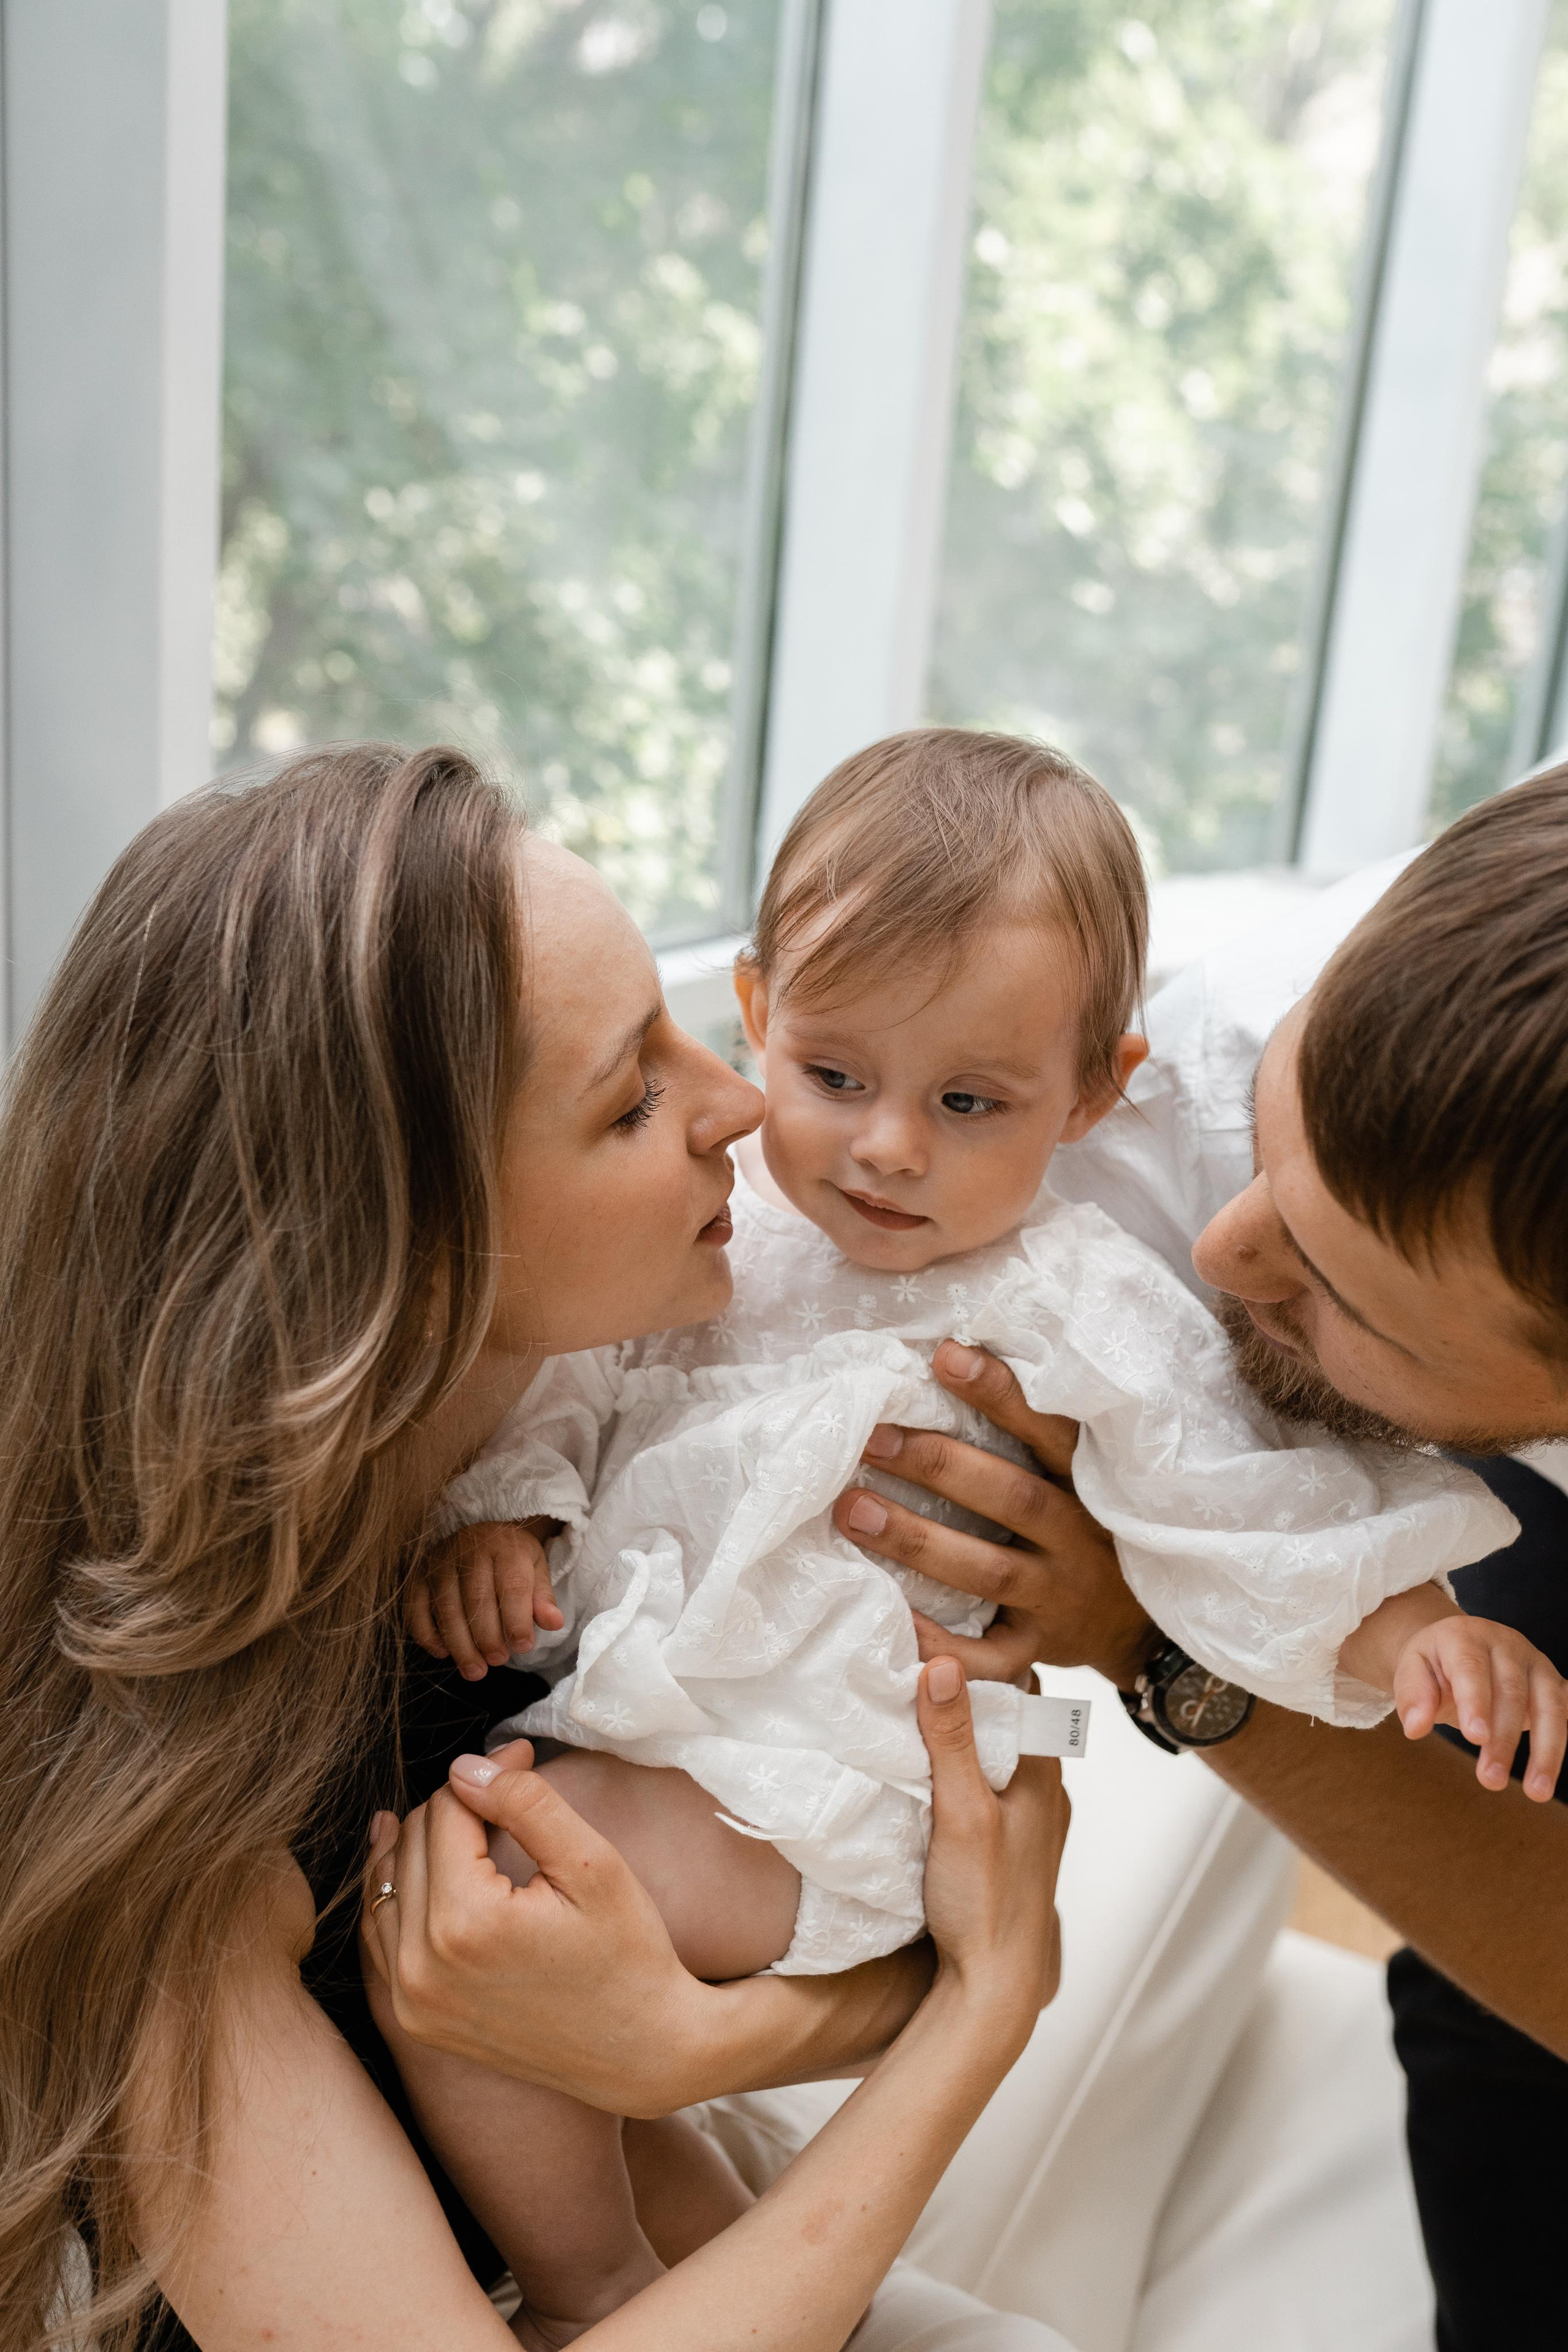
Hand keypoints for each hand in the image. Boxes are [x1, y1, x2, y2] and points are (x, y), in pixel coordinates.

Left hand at [362, 1738, 710, 2114]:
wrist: (640, 2052)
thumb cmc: (628, 1953)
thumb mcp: (592, 1864)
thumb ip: (525, 1803)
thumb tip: (465, 1767)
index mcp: (466, 1922)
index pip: (447, 1809)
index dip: (487, 1772)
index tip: (522, 1757)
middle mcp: (422, 1967)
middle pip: (411, 1841)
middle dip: (455, 1804)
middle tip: (506, 1787)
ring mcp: (412, 2000)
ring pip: (385, 1884)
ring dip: (418, 1844)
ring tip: (459, 1815)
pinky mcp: (413, 2020)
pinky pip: (381, 1934)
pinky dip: (397, 1893)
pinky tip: (416, 1864)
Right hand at [404, 1517, 562, 1678]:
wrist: (478, 1533)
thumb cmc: (510, 1557)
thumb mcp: (535, 1568)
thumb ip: (542, 1597)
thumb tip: (554, 1624)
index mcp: (506, 1547)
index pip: (513, 1586)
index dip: (518, 1620)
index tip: (524, 1647)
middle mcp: (469, 1550)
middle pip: (477, 1599)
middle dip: (487, 1637)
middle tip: (498, 1661)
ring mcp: (439, 1563)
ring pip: (446, 1608)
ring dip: (460, 1644)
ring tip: (475, 1670)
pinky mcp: (417, 1576)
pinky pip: (416, 1609)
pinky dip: (427, 1635)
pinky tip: (443, 1653)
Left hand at [833, 1340, 1154, 1687]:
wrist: (1137, 1626)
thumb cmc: (1085, 1529)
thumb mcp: (1078, 1476)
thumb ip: (1029, 1433)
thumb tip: (949, 1355)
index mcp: (1086, 1484)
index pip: (1049, 1430)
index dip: (1000, 1393)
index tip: (944, 1355)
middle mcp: (1078, 1537)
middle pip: (1011, 1497)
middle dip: (939, 1466)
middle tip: (871, 1439)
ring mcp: (1058, 1596)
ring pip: (989, 1569)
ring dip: (917, 1540)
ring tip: (852, 1512)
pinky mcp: (1037, 1650)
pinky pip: (988, 1656)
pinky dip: (941, 1642)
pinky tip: (891, 1617)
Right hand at [917, 1656, 1065, 2036]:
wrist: (996, 1988)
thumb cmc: (986, 1903)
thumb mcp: (961, 1813)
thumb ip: (953, 1740)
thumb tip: (943, 1663)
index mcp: (1042, 1769)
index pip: (1018, 1687)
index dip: (980, 1656)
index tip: (935, 1632)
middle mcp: (1045, 1786)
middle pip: (1008, 1716)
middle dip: (968, 1689)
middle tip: (914, 1659)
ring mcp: (1031, 1817)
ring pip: (998, 1751)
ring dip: (964, 1730)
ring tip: (914, 1705)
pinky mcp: (1010, 1843)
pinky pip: (990, 1783)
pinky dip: (963, 1765)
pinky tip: (928, 1769)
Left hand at [1394, 1615, 1567, 1802]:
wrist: (1457, 1646)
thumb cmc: (1434, 1664)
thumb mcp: (1412, 1671)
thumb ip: (1414, 1697)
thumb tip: (1415, 1729)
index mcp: (1466, 1637)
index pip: (1472, 1668)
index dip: (1475, 1702)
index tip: (1475, 1739)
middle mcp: (1506, 1645)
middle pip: (1512, 1692)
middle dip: (1504, 1739)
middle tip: (1490, 1780)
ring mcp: (1536, 1663)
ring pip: (1550, 1706)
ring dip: (1546, 1751)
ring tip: (1536, 1792)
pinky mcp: (1555, 1684)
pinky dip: (1566, 1738)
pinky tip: (1557, 1769)